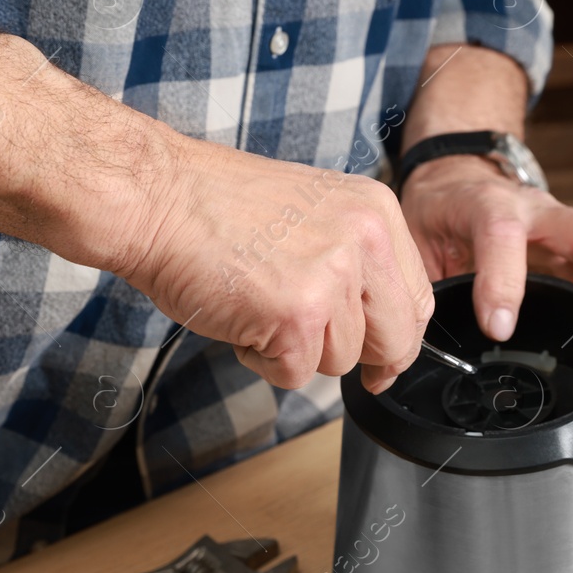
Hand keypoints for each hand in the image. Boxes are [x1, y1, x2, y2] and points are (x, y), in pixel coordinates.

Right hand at [0, 26, 432, 394]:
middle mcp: (365, 240)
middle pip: (398, 338)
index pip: (417, 297)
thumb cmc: (214, 207)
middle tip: (315, 350)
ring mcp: (334, 278)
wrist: (154, 198)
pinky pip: (298, 375)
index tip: (379, 355)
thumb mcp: (311, 214)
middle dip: (363, 361)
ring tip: (254, 305)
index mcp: (374, 209)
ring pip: (342, 361)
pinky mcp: (298, 316)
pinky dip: (262, 361)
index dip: (396, 337)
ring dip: (297, 352)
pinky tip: (237, 318)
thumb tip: (381, 328)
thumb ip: (353, 259)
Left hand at [399, 155, 572, 340]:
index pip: (501, 236)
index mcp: (484, 204)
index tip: (498, 326)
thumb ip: (423, 281)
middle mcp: (531, 210)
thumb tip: (419, 339)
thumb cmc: (436, 208)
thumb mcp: (414, 238)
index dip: (502, 281)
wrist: (453, 175)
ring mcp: (556, 225)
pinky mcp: (567, 243)